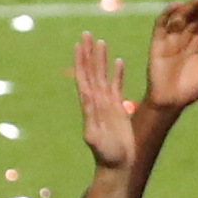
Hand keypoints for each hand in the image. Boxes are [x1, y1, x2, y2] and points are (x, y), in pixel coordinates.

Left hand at [73, 33, 132, 171]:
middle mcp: (95, 101)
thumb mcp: (96, 139)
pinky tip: (118, 61)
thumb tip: (87, 103)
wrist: (117, 164)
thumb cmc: (107, 155)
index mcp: (89, 105)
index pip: (83, 78)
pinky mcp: (117, 108)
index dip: (80, 61)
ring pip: (102, 76)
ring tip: (100, 41)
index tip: (79, 44)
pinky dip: (117, 73)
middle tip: (86, 34)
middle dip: (87, 53)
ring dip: (100, 59)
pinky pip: (116, 86)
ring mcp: (106, 104)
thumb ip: (91, 122)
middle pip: (90, 72)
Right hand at [142, 0, 197, 112]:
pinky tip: (178, 5)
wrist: (172, 103)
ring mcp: (169, 40)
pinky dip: (167, 15)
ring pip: (180, 17)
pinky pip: (160, 26)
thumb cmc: (190, 89)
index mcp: (195, 42)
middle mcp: (182, 38)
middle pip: (193, 15)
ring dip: (191, 6)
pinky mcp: (157, 44)